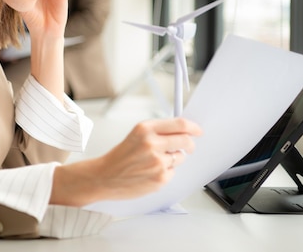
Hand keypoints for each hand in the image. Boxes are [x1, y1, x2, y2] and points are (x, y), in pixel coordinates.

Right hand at [50, 117, 202, 205]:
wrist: (104, 177)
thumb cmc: (121, 156)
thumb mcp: (137, 135)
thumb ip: (159, 131)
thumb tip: (184, 131)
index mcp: (145, 129)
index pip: (180, 124)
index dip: (193, 127)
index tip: (198, 130)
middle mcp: (152, 143)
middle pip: (186, 140)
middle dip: (190, 144)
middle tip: (187, 146)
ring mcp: (157, 162)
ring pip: (180, 158)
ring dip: (174, 159)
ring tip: (155, 162)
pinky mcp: (159, 178)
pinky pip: (173, 172)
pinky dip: (166, 172)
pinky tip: (151, 172)